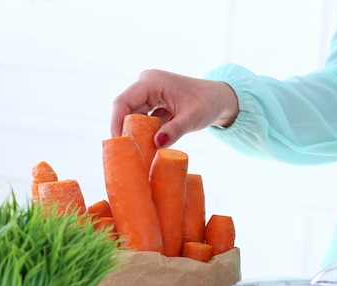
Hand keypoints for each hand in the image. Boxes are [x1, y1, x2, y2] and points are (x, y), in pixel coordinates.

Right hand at [111, 69, 238, 147]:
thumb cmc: (209, 104)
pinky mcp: (153, 102)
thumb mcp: (193, 118)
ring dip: (135, 133)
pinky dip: (143, 132)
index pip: (124, 101)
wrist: (219, 99)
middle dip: (125, 130)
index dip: (117, 122)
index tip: (119, 144)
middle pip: (125, 109)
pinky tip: (147, 146)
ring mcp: (149, 93)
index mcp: (153, 81)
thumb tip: (156, 143)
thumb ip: (175, 130)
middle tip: (128, 153)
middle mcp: (147, 84)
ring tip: (138, 151)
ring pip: (132, 115)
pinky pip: (141, 118)